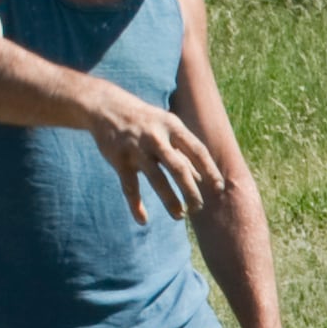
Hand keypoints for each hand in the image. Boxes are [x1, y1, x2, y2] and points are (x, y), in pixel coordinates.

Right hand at [87, 83, 226, 220]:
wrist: (107, 107)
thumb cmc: (146, 121)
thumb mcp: (168, 128)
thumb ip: (184, 152)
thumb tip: (203, 179)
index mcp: (173, 127)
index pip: (198, 151)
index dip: (210, 171)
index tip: (219, 188)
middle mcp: (156, 137)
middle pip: (178, 168)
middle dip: (190, 191)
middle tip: (198, 208)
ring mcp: (136, 149)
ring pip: (156, 179)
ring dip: (169, 200)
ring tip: (179, 216)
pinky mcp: (118, 159)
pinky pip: (129, 187)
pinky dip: (135, 205)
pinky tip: (143, 220)